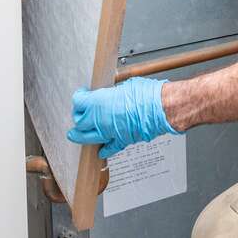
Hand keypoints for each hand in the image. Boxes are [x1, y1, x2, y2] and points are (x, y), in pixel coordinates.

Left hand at [66, 77, 180, 158]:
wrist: (161, 109)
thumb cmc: (146, 94)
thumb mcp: (124, 87)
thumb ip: (112, 94)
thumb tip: (111, 95)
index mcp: (98, 102)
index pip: (79, 102)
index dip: (79, 98)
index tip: (81, 96)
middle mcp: (100, 119)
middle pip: (79, 122)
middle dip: (78, 118)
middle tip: (79, 114)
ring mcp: (109, 132)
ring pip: (88, 139)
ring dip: (81, 136)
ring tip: (75, 135)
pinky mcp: (121, 141)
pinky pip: (108, 147)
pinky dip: (103, 149)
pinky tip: (100, 150)